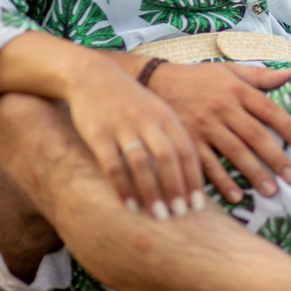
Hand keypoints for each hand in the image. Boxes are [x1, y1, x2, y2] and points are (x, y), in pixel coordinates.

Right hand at [64, 57, 204, 217]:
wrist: (92, 75)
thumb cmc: (131, 101)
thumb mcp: (158, 111)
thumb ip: (174, 136)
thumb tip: (197, 171)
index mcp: (166, 116)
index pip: (187, 150)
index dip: (194, 178)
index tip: (199, 204)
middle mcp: (148, 120)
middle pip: (169, 158)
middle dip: (177, 188)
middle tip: (181, 214)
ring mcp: (122, 126)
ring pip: (142, 163)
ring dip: (152, 192)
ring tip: (160, 215)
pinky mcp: (98, 133)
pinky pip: (112, 165)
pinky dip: (122, 187)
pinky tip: (129, 206)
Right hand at [145, 63, 290, 203]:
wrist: (154, 82)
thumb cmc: (197, 78)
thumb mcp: (228, 70)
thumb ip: (259, 75)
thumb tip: (290, 73)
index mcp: (236, 90)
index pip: (268, 109)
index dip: (287, 127)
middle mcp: (223, 108)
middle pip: (254, 135)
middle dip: (275, 157)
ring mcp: (204, 126)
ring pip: (234, 152)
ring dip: (254, 173)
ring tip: (271, 190)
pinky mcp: (188, 141)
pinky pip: (208, 165)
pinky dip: (222, 182)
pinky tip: (237, 196)